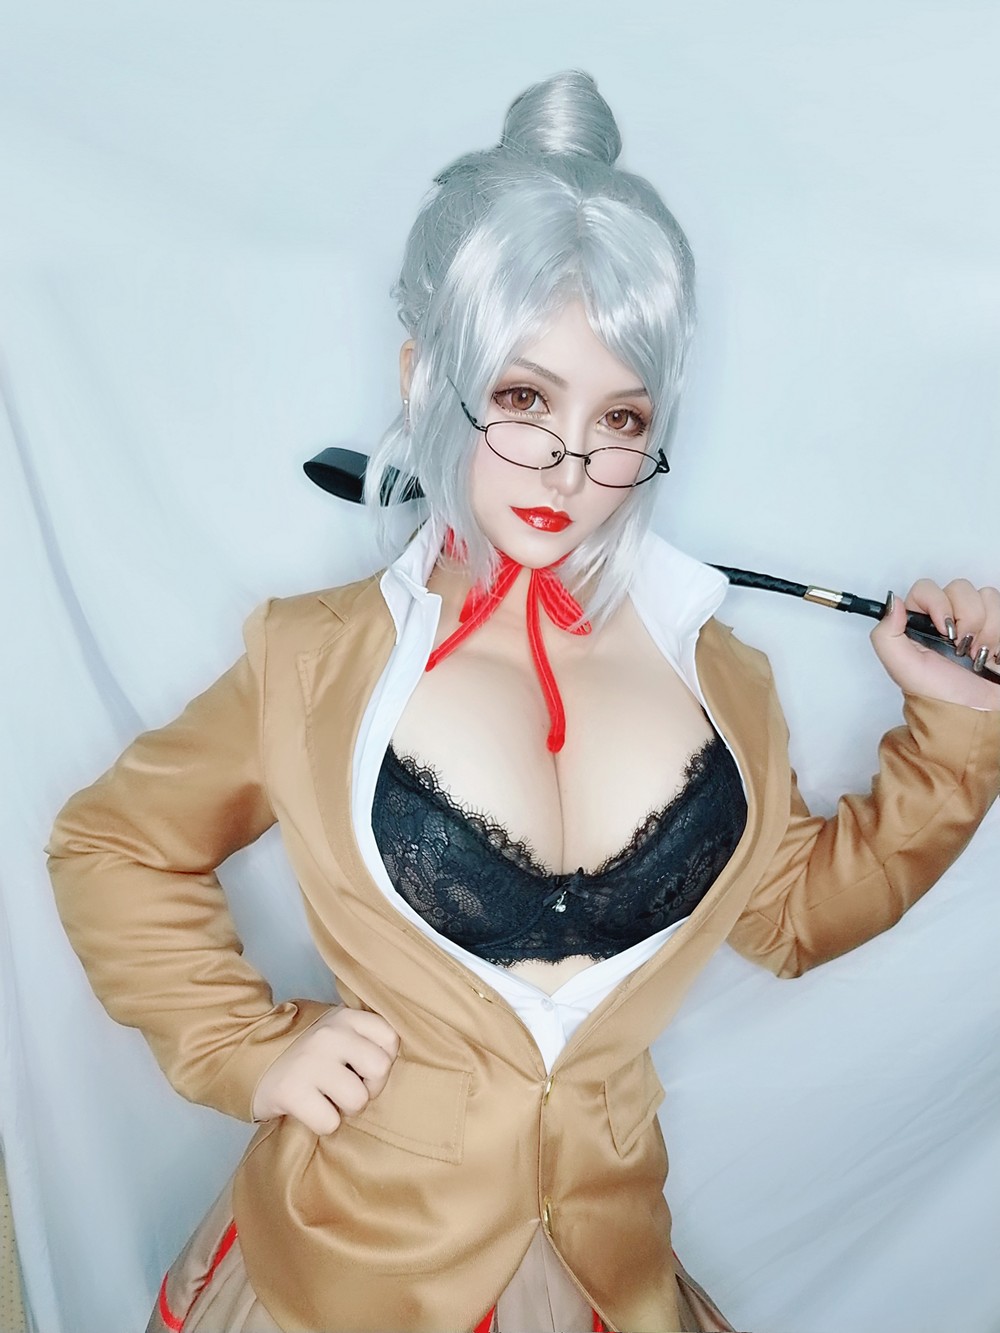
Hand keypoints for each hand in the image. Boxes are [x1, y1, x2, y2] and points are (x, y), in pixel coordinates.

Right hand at [251, 1005, 399, 1134]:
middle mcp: (330, 1035)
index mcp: (344, 1018)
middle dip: (368, 1088)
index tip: (362, 1068)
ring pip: (357, 1100)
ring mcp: (310, 1062)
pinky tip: (310, 1110)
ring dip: (344, 1109)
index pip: (390, 1039)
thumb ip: (360, 1037)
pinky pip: (329, 1122)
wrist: (243, 1052)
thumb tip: (391, 1062)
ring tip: (327, 1100)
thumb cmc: (301, 1049)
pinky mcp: (291, 1091)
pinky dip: (322, 1123)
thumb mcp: (332, 1030)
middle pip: (380, 1070)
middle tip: (346, 1089)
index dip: (383, 1061)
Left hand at [871, 578, 999, 709]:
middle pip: (960, 587)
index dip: (938, 603)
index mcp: (920, 623)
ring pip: (985, 596)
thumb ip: (886, 635)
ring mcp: (974, 621)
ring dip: (985, 629)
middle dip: (966, 619)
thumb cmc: (942, 695)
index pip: (926, 588)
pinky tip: (992, 654)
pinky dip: (999, 632)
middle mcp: (946, 618)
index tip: (943, 629)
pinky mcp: (996, 627)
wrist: (978, 714)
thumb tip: (891, 602)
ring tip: (977, 654)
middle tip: (961, 647)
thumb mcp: (903, 669)